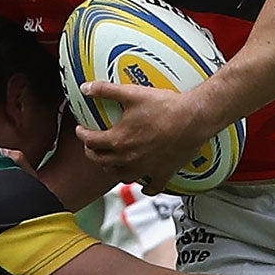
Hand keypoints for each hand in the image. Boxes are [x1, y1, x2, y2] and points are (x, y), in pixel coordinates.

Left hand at [75, 79, 211, 192]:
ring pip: (121, 177)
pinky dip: (145, 187)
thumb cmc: (165, 107)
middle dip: (92, 153)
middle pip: (101, 162)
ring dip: (113, 170)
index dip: (82, 135)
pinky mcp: (163, 173)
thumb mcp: (131, 93)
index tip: (81, 130)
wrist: (193, 118)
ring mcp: (146, 168)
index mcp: (118, 140)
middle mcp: (129, 158)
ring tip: (112, 163)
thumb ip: (106, 90)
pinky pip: (152, 187)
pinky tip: (143, 184)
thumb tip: (86, 87)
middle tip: (91, 147)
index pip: (91, 141)